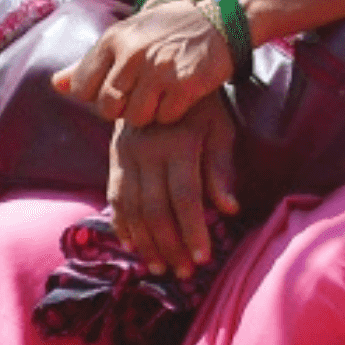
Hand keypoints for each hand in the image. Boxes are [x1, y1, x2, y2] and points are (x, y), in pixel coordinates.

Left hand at [53, 0, 233, 126]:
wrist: (218, 17)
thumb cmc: (166, 29)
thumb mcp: (125, 36)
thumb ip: (89, 62)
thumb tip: (55, 84)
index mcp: (113, 39)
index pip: (83, 89)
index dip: (98, 96)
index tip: (117, 88)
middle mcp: (132, 53)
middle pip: (108, 108)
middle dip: (123, 109)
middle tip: (142, 94)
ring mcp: (158, 69)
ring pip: (135, 117)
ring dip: (148, 114)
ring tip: (161, 94)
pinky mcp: (184, 84)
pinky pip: (164, 118)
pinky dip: (171, 113)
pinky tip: (180, 94)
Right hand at [106, 98, 239, 278]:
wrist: (161, 72)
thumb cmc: (201, 106)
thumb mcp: (220, 128)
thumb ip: (221, 169)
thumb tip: (229, 209)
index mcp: (178, 143)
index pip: (184, 197)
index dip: (193, 231)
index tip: (202, 258)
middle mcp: (147, 150)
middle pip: (155, 209)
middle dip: (170, 245)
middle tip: (184, 272)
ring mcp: (126, 154)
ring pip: (131, 208)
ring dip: (145, 242)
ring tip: (161, 267)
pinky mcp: (114, 157)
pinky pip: (114, 197)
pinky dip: (122, 225)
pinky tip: (133, 246)